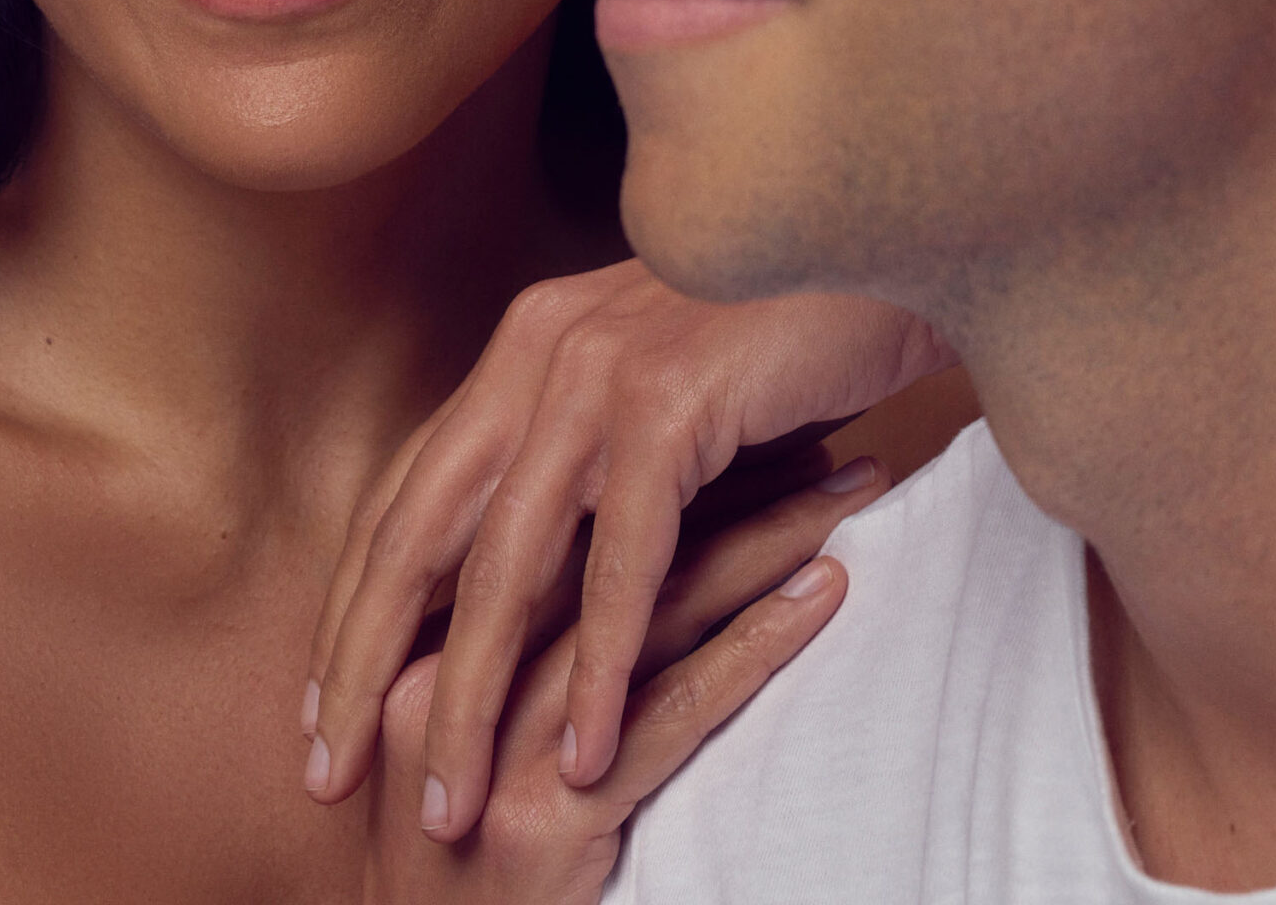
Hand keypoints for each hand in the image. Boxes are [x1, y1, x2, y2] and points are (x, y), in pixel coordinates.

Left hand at [309, 260, 954, 839]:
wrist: (884, 247)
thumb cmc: (788, 340)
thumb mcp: (661, 394)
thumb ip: (592, 458)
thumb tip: (529, 574)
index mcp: (526, 345)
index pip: (409, 491)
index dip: (358, 601)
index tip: (325, 701)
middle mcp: (540, 349)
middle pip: (419, 530)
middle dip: (363, 658)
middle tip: (329, 769)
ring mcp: (598, 372)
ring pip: (505, 565)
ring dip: (469, 697)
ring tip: (451, 801)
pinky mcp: (669, 404)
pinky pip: (621, 564)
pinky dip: (597, 669)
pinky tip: (580, 751)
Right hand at [359, 460, 884, 900]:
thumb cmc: (465, 866)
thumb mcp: (462, 735)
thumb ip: (509, 639)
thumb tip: (611, 539)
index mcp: (430, 628)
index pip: (564, 511)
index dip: (668, 462)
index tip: (755, 415)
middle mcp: (453, 669)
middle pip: (613, 542)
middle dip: (728, 477)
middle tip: (821, 431)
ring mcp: (501, 740)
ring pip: (652, 607)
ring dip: (762, 539)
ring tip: (846, 491)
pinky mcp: (551, 811)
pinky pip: (671, 709)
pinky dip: (754, 645)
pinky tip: (823, 599)